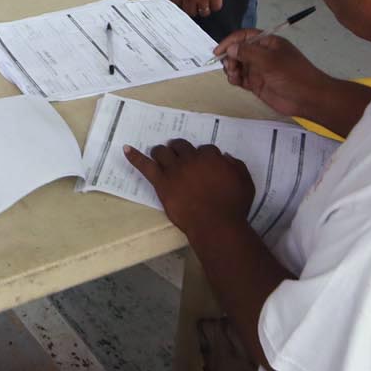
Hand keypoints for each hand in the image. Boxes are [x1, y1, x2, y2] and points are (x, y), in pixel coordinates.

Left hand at [123, 138, 254, 233]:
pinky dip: (135, 157)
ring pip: (162, 152)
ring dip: (162, 151)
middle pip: (181, 146)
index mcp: (210, 157)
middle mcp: (190, 159)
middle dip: (180, 149)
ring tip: (160, 155)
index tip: (203, 164)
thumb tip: (225, 157)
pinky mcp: (161, 182)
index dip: (203, 156)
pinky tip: (126, 149)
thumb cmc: (233, 207)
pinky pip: (145, 166)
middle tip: (179, 157)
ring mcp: (174, 170)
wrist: (215, 224)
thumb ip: (236, 166)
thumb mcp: (244, 182)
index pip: (205, 149)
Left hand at [170, 0, 225, 20]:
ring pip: (203, 12)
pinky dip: (215, 5)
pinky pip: (216, 6)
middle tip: (193, 5)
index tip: (182, 3)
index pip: (176, 6)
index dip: (179, 5)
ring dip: (203, 9)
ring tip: (203, 5)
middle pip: (190, 12)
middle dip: (191, 9)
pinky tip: (213, 1)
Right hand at [212, 30, 327, 119]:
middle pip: (238, 50)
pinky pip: (241, 78)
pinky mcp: (257, 84)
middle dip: (230, 57)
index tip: (218, 51)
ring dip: (231, 69)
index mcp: (267, 43)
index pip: (244, 36)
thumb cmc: (292, 74)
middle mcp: (262, 54)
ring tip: (234, 76)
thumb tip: (230, 48)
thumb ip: (248, 52)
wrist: (308, 98)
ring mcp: (259, 69)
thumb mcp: (269, 60)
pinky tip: (235, 81)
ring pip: (238, 65)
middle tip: (230, 67)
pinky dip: (235, 79)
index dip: (230, 42)